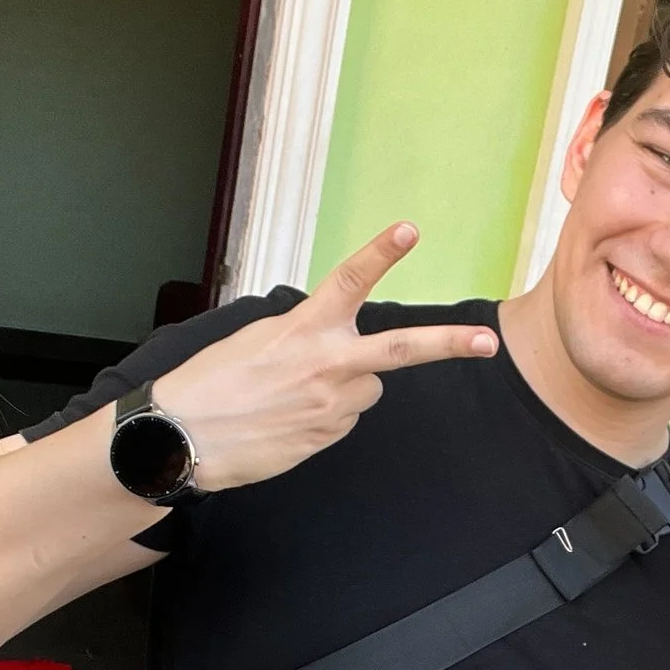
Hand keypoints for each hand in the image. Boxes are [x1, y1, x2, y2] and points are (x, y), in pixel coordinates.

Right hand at [155, 222, 497, 490]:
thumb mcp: (256, 339)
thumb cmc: (210, 383)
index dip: (380, 253)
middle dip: (449, 343)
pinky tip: (288, 417)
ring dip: (345, 387)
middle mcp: (327, 363)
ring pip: (367, 388)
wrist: (181, 439)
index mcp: (303, 328)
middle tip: (488, 341)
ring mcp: (333, 405)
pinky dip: (326, 415)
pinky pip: (344, 418)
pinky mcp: (329, 436)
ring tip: (294, 394)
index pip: (349, 281)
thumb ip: (307, 332)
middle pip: (401, 349)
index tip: (409, 231)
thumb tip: (339, 344)